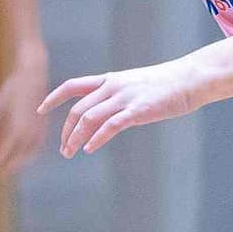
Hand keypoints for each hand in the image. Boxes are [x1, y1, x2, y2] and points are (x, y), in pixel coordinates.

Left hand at [0, 53, 51, 175]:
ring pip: (31, 152)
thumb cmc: (13, 88)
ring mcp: (40, 127)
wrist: (34, 73)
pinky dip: (30, 153)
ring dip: (20, 162)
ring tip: (8, 168)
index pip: (6, 151)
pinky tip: (21, 156)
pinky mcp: (44, 124)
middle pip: (20, 156)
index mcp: (18, 125)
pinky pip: (38, 144)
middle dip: (9, 166)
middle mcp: (31, 129)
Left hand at [46, 56, 205, 158]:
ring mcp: (124, 98)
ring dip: (75, 138)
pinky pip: (110, 126)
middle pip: (77, 109)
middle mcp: (112, 87)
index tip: (40, 110)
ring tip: (70, 153)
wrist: (191, 78)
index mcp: (109, 79)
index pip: (72, 86)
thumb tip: (106, 113)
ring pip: (88, 119)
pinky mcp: (137, 110)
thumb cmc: (166, 84)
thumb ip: (117, 95)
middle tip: (63, 148)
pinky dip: (96, 138)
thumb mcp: (135, 84)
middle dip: (65, 130)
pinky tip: (89, 149)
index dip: (53, 97)